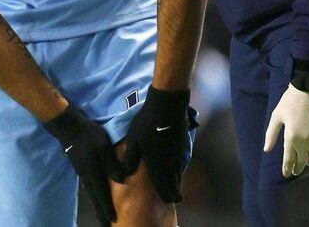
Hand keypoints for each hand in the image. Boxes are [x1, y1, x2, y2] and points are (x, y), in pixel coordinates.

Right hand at [44, 105, 123, 225]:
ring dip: (97, 205)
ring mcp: (83, 173)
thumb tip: (121, 180)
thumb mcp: (104, 147)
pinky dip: (94, 195)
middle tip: (106, 225)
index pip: (102, 195)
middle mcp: (87, 177)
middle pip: (95, 199)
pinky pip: (89, 187)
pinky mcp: (81, 168)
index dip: (107, 209)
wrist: (70, 128)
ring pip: (91, 193)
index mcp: (94, 174)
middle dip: (101, 212)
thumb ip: (112, 164)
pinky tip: (96, 196)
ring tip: (102, 215)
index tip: (112, 221)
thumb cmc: (89, 136)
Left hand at [121, 86, 191, 202]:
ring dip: (176, 180)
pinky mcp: (182, 145)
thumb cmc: (146, 125)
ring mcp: (178, 155)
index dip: (167, 197)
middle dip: (174, 192)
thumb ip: (130, 161)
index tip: (169, 202)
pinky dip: (178, 168)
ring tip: (173, 183)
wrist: (166, 107)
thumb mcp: (133, 142)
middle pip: (175, 184)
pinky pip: (181, 162)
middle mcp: (170, 164)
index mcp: (157, 166)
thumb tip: (125, 175)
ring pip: (179, 173)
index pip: (165, 189)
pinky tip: (175, 166)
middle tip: (172, 196)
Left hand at [264, 84, 308, 177]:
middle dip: (298, 167)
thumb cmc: (290, 100)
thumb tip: (266, 150)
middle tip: (295, 172)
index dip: (287, 167)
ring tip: (306, 164)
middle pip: (302, 160)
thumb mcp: (277, 116)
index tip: (286, 174)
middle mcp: (304, 140)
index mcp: (290, 136)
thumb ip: (271, 134)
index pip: (289, 158)